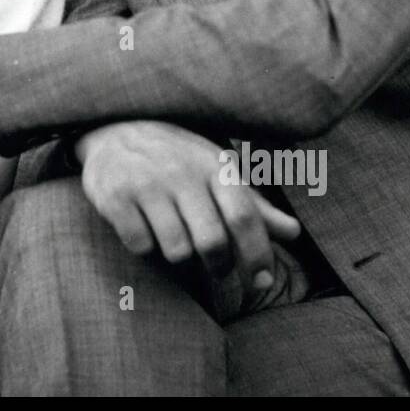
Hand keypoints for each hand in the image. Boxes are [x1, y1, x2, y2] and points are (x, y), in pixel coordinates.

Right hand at [77, 121, 300, 292]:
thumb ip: (254, 205)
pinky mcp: (114, 197)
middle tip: (217, 269)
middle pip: (211, 241)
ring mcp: (146, 184)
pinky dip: (146, 248)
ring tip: (176, 242)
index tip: (262, 281)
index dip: (257, 254)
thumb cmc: (178, 157)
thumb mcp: (218, 171)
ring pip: (176, 250)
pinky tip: (145, 230)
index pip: (244, 216)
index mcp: (214, 166)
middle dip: (219, 267)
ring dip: (180, 257)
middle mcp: (181, 173)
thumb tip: (294, 234)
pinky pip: (140, 245)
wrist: (115, 129)